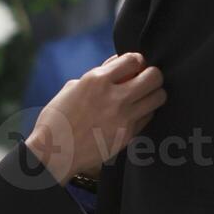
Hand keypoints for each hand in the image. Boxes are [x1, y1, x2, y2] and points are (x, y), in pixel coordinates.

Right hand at [25, 52, 165, 182]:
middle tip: (144, 79)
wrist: (54, 154)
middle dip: (151, 74)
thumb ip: (96, 76)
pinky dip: (145, 112)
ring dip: (153, 93)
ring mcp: (124, 117)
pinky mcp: (128, 135)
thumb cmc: (57, 120)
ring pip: (158, 97)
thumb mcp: (71, 88)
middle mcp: (114, 97)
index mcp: (96, 80)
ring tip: (142, 97)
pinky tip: (133, 114)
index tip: (135, 65)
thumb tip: (114, 67)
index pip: (133, 59)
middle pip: (153, 76)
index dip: (136, 60)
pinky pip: (149, 117)